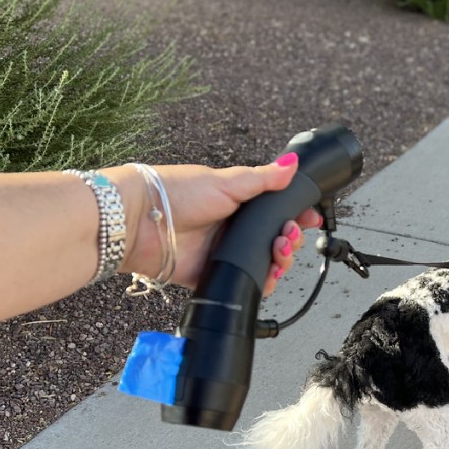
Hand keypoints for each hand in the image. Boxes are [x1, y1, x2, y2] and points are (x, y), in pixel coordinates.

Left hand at [111, 155, 322, 297]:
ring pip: (264, 265)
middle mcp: (232, 229)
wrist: (139, 221)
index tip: (309, 219)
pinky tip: (268, 276)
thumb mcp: (226, 182)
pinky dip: (260, 283)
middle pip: (275, 241)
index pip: (275, 213)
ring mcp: (224, 253)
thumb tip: (292, 164)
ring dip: (280, 260)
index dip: (295, 217)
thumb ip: (263, 179)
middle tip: (288, 235)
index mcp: (237, 204)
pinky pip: (244, 284)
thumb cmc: (176, 194)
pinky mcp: (213, 276)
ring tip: (278, 252)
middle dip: (290, 239)